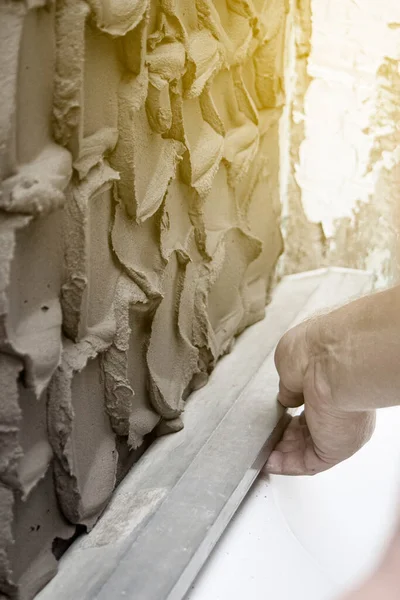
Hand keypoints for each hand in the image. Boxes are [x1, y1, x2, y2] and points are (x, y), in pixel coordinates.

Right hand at [266, 318, 375, 475]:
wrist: (334, 360)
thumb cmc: (315, 350)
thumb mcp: (292, 365)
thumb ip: (288, 387)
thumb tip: (285, 400)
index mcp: (333, 385)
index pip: (312, 406)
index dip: (291, 413)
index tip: (274, 418)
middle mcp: (340, 410)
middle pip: (308, 431)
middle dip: (284, 436)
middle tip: (265, 437)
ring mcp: (337, 431)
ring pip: (307, 449)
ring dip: (282, 453)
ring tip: (261, 452)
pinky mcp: (333, 449)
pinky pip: (308, 463)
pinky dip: (286, 465)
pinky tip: (268, 461)